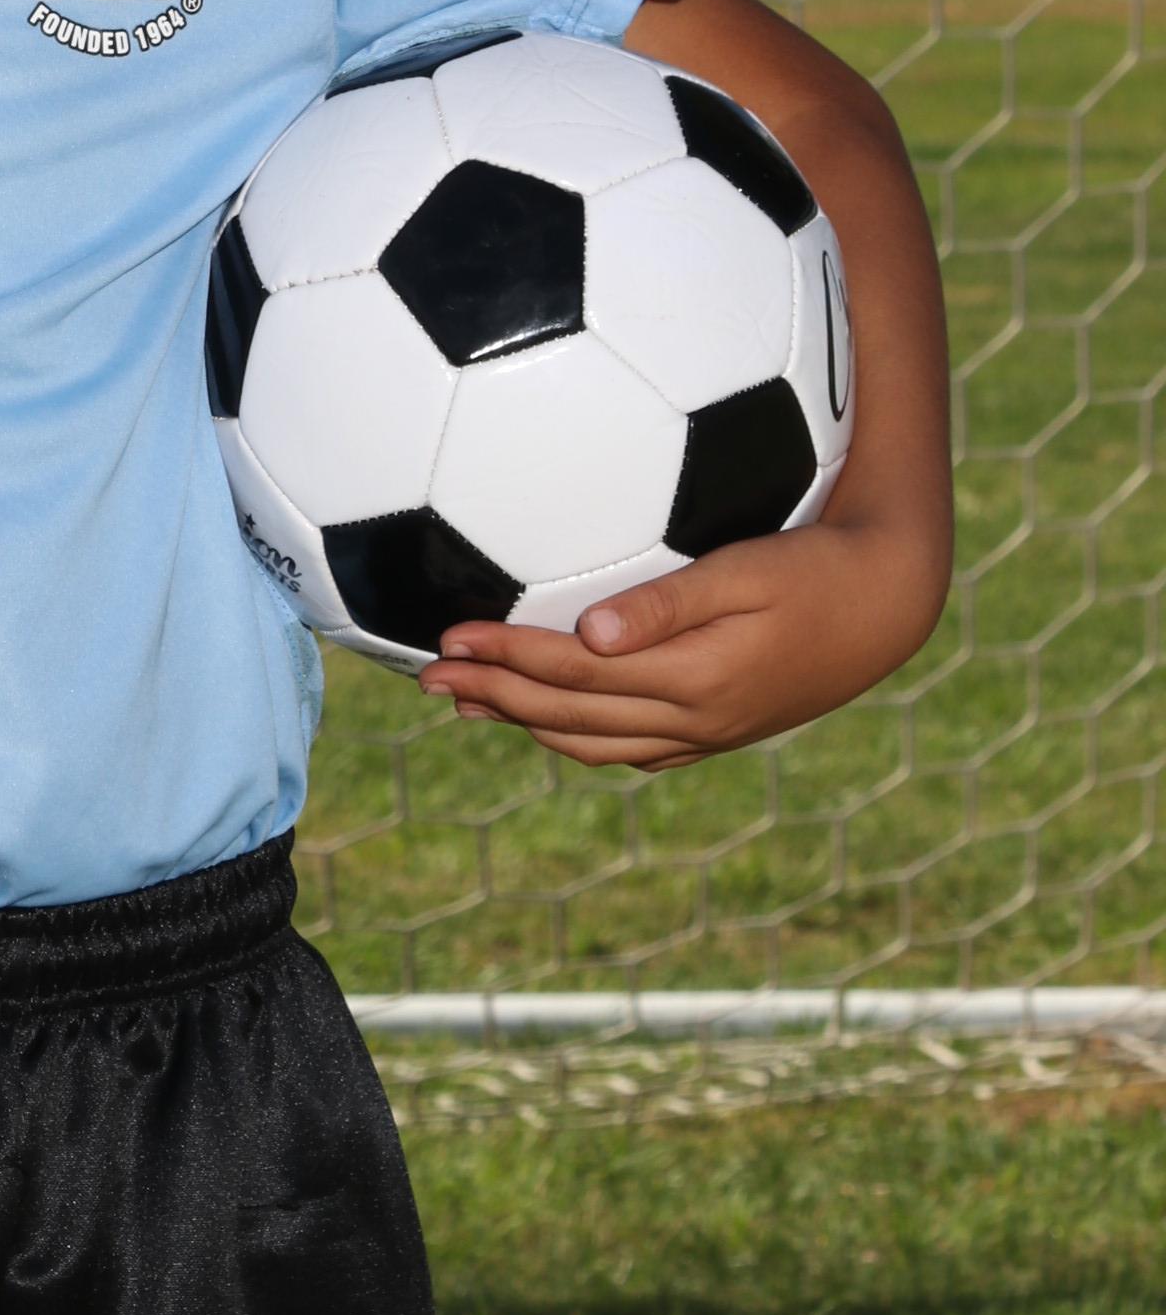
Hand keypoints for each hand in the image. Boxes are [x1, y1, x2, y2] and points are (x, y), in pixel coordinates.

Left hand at [417, 512, 941, 771]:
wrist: (889, 607)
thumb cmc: (817, 566)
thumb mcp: (748, 569)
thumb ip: (668, 602)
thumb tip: (588, 636)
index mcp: (695, 679)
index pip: (573, 674)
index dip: (504, 658)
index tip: (444, 640)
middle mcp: (694, 720)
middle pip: (568, 716)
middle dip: (493, 695)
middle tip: (424, 677)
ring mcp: (706, 734)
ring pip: (593, 743)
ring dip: (523, 723)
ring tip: (466, 701)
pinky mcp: (718, 732)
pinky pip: (630, 749)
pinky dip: (576, 737)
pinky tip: (546, 718)